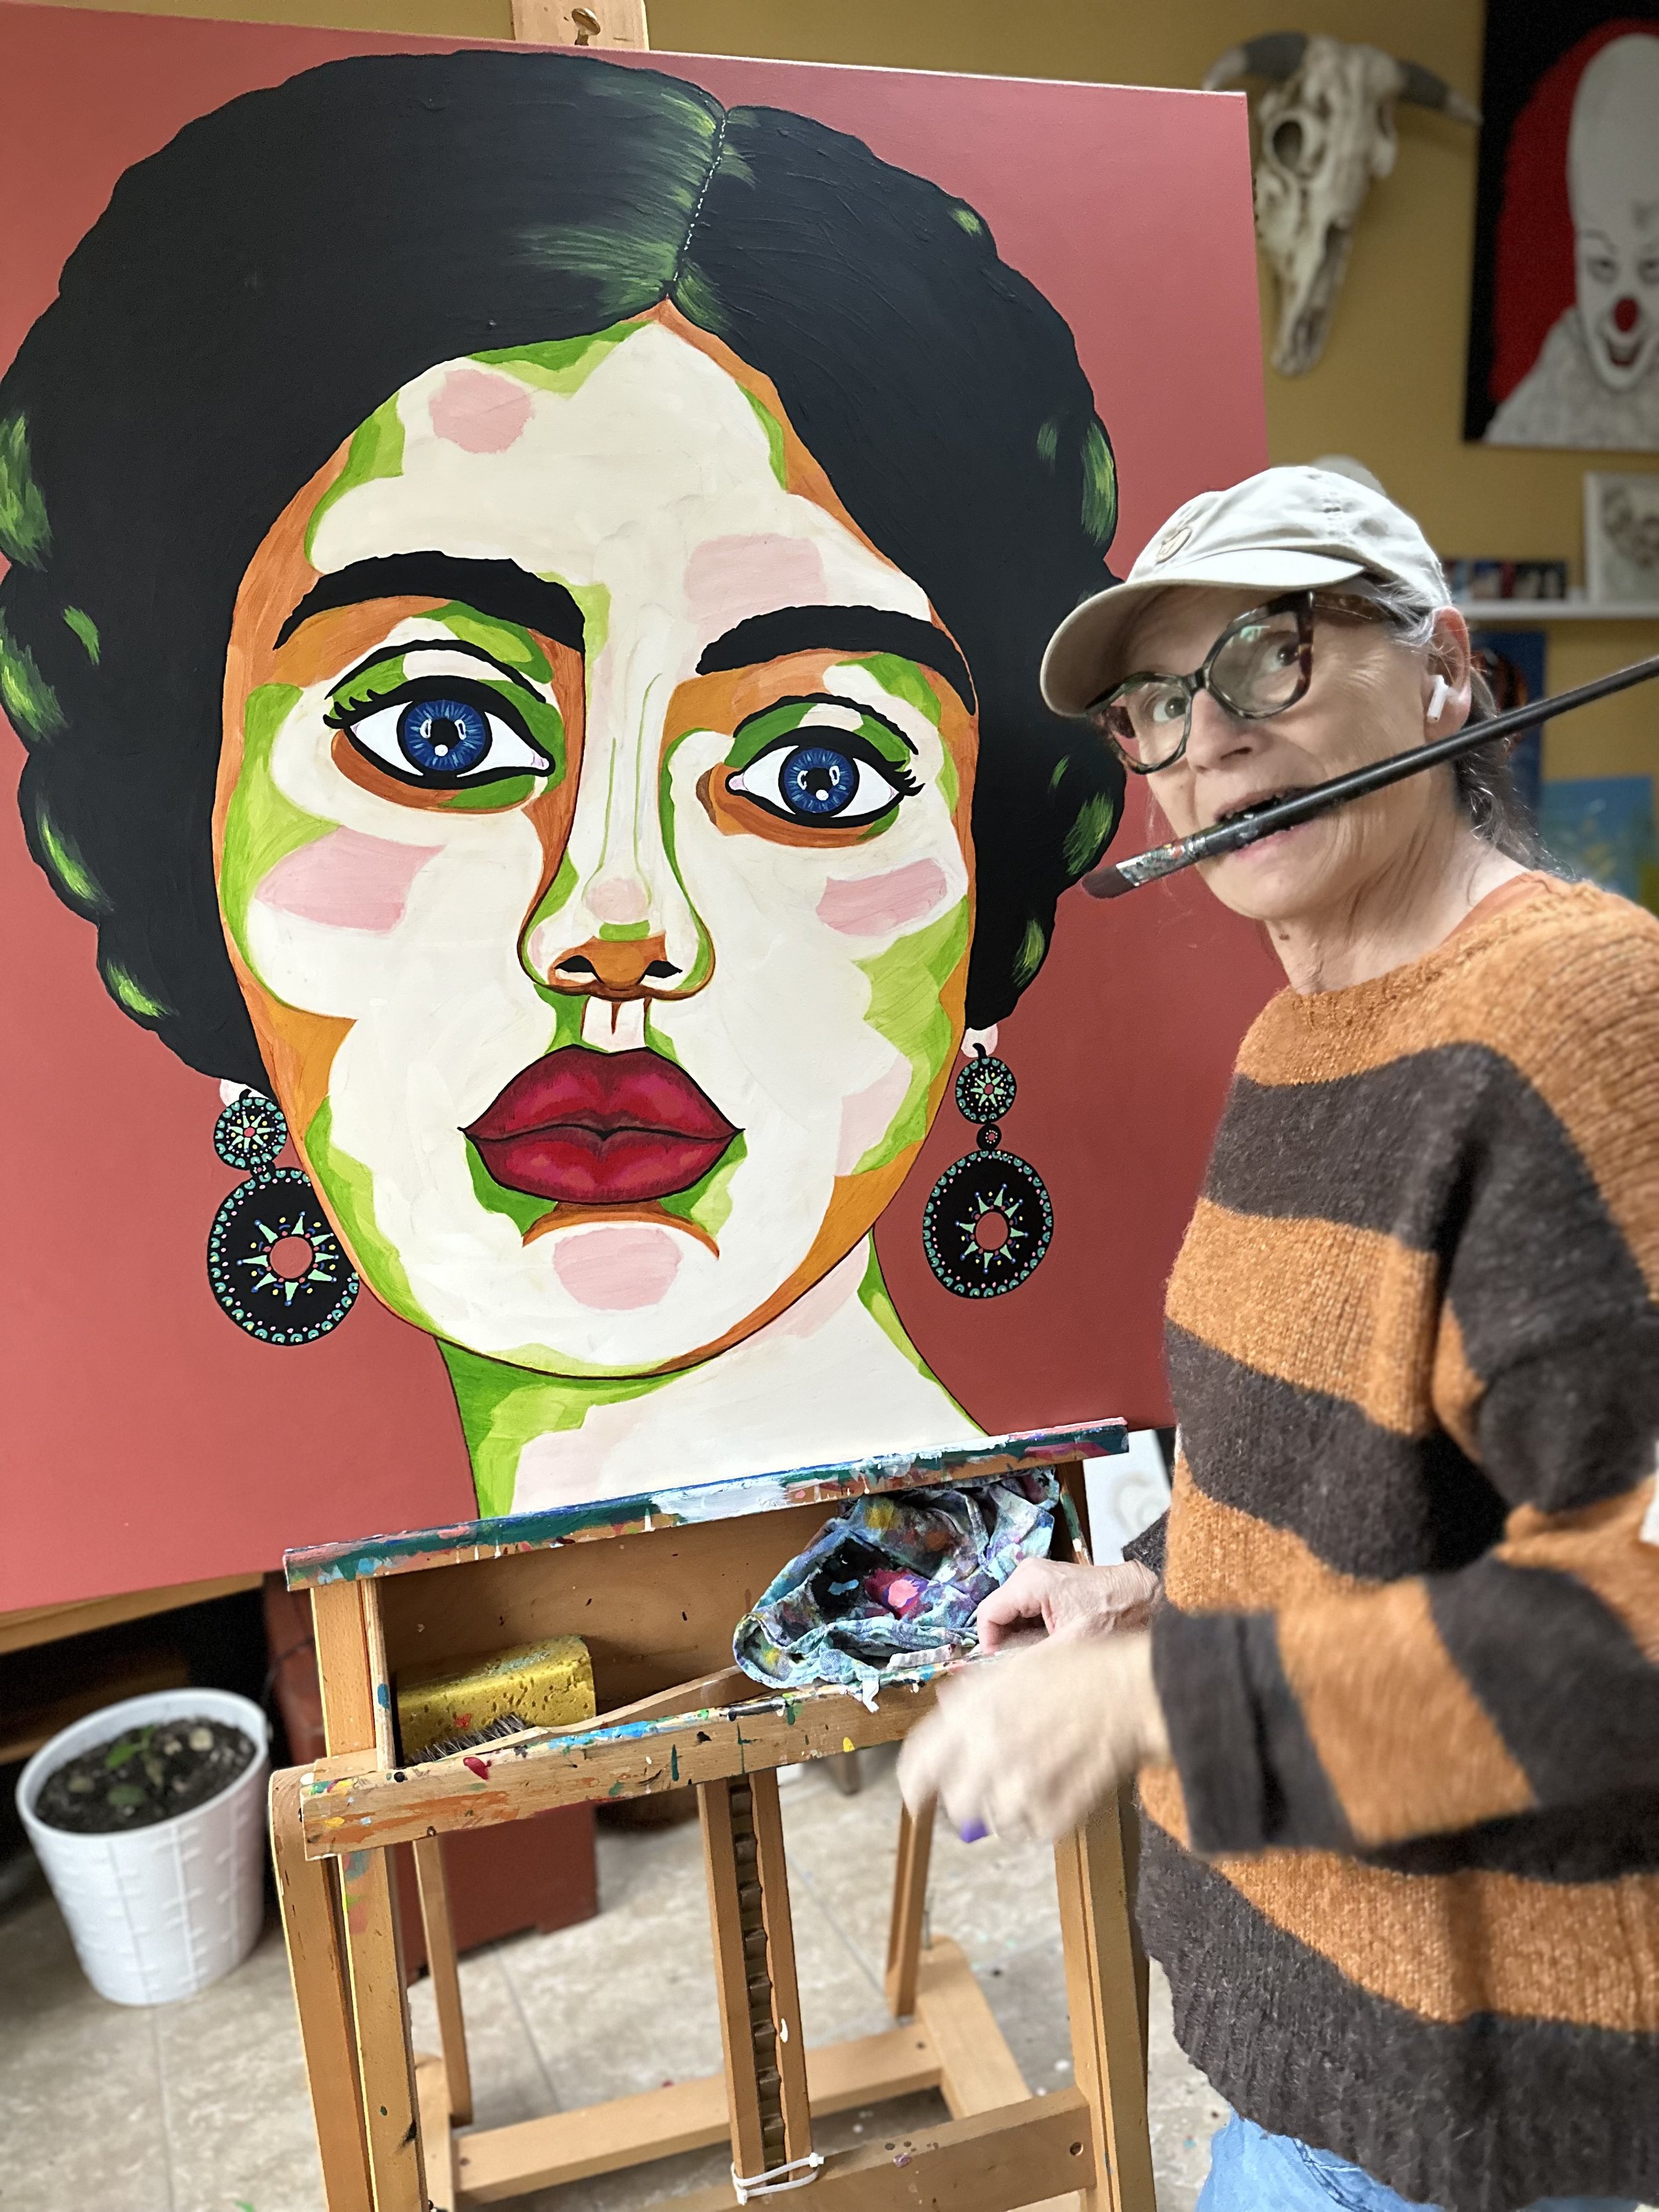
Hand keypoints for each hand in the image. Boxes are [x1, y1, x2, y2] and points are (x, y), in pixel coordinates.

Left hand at [897, 1631, 1170, 1844]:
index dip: (914, 1784)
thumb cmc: (1078, 1671)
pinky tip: (1060, 1786)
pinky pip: (1035, 1831)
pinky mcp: (1055, 1816)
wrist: (1130, 1693)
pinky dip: (1043, 1817)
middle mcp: (988, 1755)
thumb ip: (971, 1694)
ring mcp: (1022, 1790)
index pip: (920, 1764)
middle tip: (991, 1783)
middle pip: (957, 1802)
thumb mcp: (1011, 1666)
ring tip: (1036, 1777)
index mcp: (971, 1715)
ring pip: (995, 1821)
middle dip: (968, 1796)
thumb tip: (946, 1712)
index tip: (917, 1796)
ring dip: (1008, 1807)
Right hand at [975, 1557, 1159, 1651]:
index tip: (1002, 1667)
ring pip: (1009, 1616)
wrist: (1139, 1597)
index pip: (987, 1614)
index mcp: (1029, 1581)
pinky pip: (1023, 1613)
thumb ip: (1033, 1661)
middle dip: (1006, 1643)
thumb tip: (1005, 1679)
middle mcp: (1027, 1574)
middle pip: (997, 1615)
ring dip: (1019, 1639)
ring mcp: (1035, 1579)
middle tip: (1027, 1664)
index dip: (989, 1645)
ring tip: (1043, 1653)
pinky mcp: (1044, 1587)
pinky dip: (1030, 1632)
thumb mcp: (1071, 1644)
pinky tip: (1049, 1642)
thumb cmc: (1112, 1613)